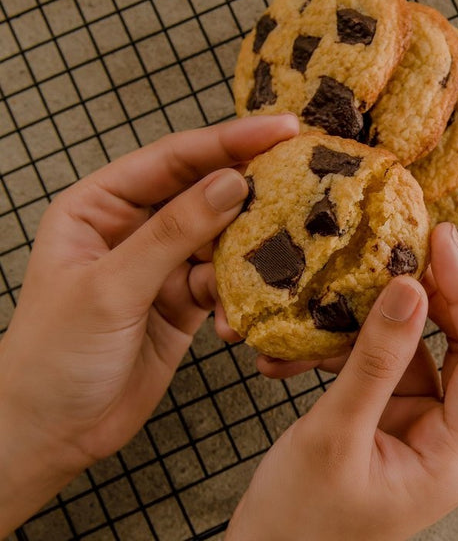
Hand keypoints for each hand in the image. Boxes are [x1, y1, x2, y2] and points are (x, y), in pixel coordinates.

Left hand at [0, 114, 298, 534]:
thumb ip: (174, 233)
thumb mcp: (112, 288)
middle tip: (301, 178)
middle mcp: (133, 227)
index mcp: (100, 205)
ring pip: (219, 239)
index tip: (281, 129)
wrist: (53, 431)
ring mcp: (161, 264)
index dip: (228, 141)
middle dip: (248, 190)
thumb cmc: (56, 355)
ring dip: (245, 252)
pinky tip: (233, 317)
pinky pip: (222, 282)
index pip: (173, 159)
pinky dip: (235, 294)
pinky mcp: (182, 299)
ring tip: (277, 258)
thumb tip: (232, 183)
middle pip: (202, 192)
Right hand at [226, 222, 457, 540]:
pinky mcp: (386, 416)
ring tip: (336, 295)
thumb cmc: (298, 520)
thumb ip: (374, 362)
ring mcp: (415, 424)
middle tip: (405, 245)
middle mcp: (446, 437)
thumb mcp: (333, 436)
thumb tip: (410, 291)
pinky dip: (345, 347)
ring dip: (372, 322)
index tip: (441, 244)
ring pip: (413, 349)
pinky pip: (379, 364)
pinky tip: (304, 345)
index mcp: (453, 454)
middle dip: (431, 295)